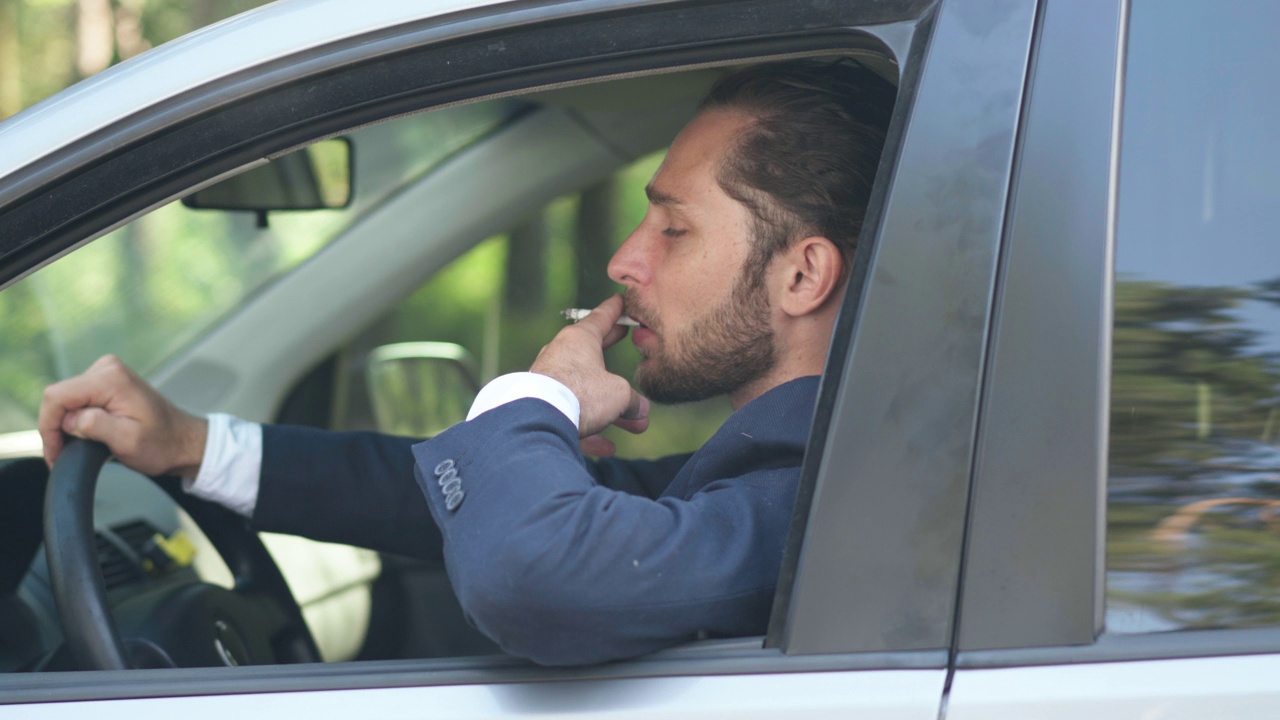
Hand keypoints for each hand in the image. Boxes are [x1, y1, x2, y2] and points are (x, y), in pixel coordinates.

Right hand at [38, 355, 207, 476]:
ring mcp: (106, 373)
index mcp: (110, 379)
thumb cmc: (161, 444)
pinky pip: (77, 400)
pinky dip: (75, 420)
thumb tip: (70, 419)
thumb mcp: (128, 441)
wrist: (182, 441)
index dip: (49, 426)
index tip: (56, 452)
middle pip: (59, 397)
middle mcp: (106, 368)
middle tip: (63, 456)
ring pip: (65, 400)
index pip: (57, 396)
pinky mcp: (106, 382)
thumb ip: (96, 426)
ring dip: (65, 426)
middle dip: (56, 428)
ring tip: (78, 449)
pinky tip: (85, 437)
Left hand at [530, 295, 648, 455]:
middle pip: (593, 352)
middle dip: (613, 353)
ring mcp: (549, 381)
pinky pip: (572, 416)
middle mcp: (561, 355)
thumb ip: (632, 401)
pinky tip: (605, 448)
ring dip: (611, 410)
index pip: (602, 318)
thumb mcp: (618, 394)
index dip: (615, 310)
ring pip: (586, 392)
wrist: (539, 419)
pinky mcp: (542, 405)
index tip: (620, 300)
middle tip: (622, 336)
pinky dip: (590, 430)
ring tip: (634, 425)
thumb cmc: (580, 394)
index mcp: (580, 340)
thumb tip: (640, 412)